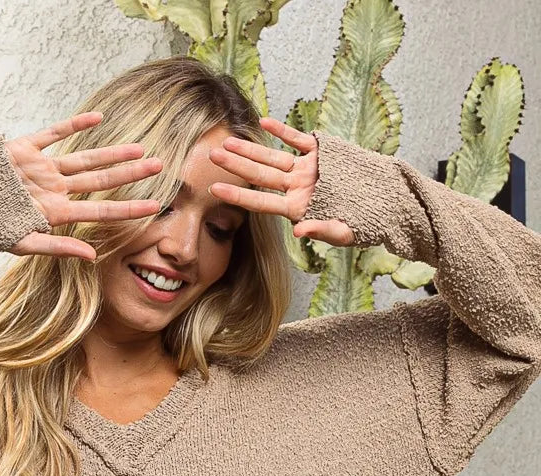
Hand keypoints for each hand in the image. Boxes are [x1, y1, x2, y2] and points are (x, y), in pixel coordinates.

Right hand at [5, 111, 162, 259]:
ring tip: (139, 148)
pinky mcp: (23, 150)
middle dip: (131, 175)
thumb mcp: (22, 243)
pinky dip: (74, 126)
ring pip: (85, 158)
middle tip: (162, 167)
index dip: (130, 209)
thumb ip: (57, 247)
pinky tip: (97, 119)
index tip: (156, 207)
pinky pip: (53, 134)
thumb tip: (92, 258)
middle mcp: (53, 191)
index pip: (102, 212)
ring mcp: (41, 169)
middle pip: (101, 181)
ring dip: (112, 153)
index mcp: (55, 214)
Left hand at [207, 117, 355, 246]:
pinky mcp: (321, 151)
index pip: (261, 202)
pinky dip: (282, 131)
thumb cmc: (363, 223)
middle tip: (211, 156)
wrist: (384, 201)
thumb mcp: (343, 233)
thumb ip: (321, 231)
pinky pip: (297, 139)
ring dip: (251, 149)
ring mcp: (306, 168)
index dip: (238, 195)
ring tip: (227, 140)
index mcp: (297, 208)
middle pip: (260, 176)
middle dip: (236, 165)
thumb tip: (299, 233)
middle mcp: (296, 187)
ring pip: (273, 156)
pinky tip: (264, 122)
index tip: (214, 189)